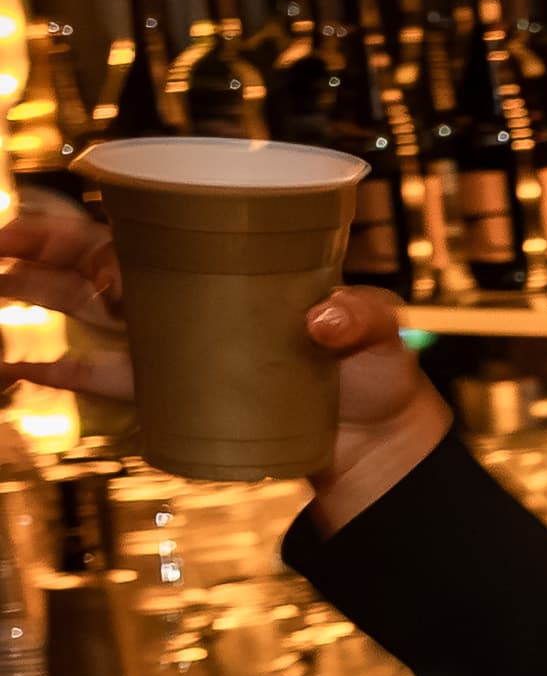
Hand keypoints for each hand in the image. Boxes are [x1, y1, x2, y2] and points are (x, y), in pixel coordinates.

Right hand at [0, 214, 446, 525]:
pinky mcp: (170, 392)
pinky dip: (56, 371)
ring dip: (34, 292)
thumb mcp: (380, 330)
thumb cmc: (376, 371)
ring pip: (84, 308)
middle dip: (42, 245)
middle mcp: (188, 298)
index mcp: (226, 266)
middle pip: (97, 259)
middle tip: (0, 239)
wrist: (376, 438)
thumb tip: (319, 321)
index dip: (110, 244)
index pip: (149, 237)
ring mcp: (172, 344)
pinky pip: (101, 377)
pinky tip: (18, 366)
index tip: (106, 275)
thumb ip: (359, 316)